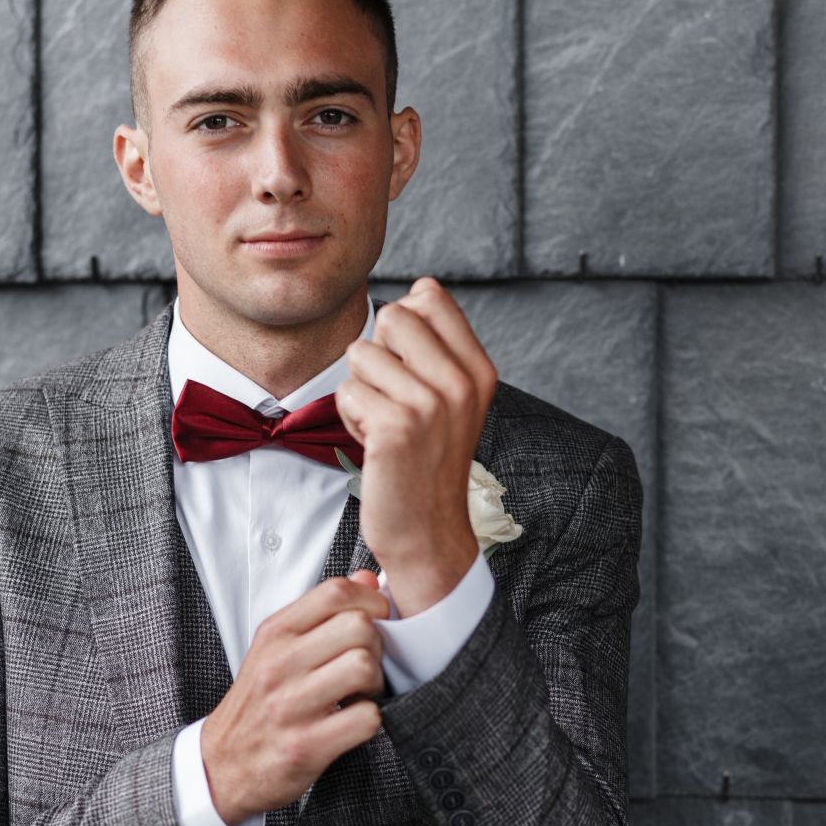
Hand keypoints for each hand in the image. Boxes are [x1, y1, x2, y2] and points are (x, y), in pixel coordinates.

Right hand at [199, 570, 390, 825]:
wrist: (221, 765)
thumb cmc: (257, 703)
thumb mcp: (278, 648)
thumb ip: (322, 612)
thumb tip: (367, 579)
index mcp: (276, 634)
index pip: (336, 592)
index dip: (371, 602)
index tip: (376, 621)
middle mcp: (279, 664)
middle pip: (359, 627)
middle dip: (377, 646)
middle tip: (367, 665)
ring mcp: (291, 706)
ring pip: (364, 667)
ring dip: (376, 684)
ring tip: (362, 694)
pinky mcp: (306, 746)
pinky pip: (366, 718)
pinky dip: (371, 720)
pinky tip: (354, 721)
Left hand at [335, 277, 497, 616]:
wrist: (429, 534)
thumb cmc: (427, 464)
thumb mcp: (452, 400)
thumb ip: (438, 348)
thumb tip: (414, 291)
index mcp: (478, 369)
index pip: (430, 295)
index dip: (404, 326)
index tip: (412, 371)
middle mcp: (460, 382)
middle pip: (393, 315)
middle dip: (379, 355)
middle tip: (395, 401)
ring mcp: (431, 405)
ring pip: (362, 354)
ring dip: (361, 391)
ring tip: (386, 427)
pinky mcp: (396, 428)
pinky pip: (347, 392)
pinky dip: (351, 420)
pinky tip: (375, 446)